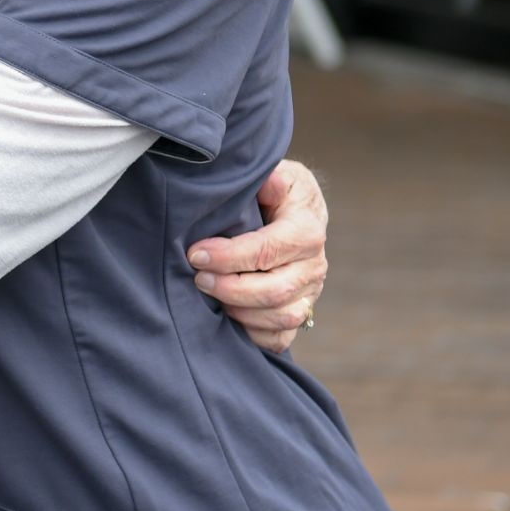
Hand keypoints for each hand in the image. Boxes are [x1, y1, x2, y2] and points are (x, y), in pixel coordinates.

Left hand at [186, 159, 327, 353]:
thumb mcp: (278, 173)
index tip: (195, 254)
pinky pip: (281, 337)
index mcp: (307, 229)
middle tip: (197, 277)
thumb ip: (270, 178)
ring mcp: (310, 293)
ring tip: (209, 294)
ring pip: (279, 317)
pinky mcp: (302, 312)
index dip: (228, 256)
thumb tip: (266, 182)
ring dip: (238, 311)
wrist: (297, 211)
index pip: (267, 250)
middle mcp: (314, 265)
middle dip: (229, 287)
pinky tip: (227, 318)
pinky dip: (253, 334)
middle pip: (273, 290)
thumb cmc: (277, 191)